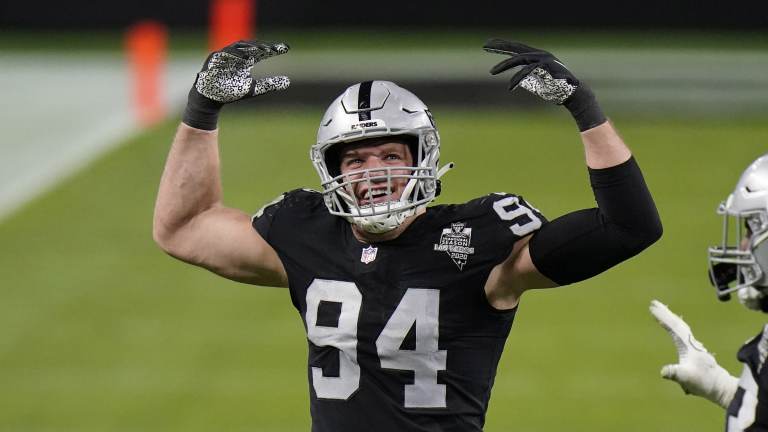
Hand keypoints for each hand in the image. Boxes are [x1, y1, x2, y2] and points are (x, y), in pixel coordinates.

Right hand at [183, 40, 290, 129]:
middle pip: (252, 46)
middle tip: (275, 48)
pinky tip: (246, 58)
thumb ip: (269, 84)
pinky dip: (235, 54)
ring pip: (240, 46)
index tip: (286, 48)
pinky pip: (225, 53)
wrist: (210, 99)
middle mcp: (237, 55)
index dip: (273, 49)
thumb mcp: (254, 89)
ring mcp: (225, 55)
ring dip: (251, 47)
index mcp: (246, 60)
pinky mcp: (215, 58)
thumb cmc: (230, 91)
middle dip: (264, 46)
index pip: (261, 52)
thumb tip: (288, 82)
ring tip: (264, 50)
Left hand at [483, 38, 605, 130]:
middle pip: (516, 48)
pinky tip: (510, 87)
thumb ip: (526, 78)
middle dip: (500, 46)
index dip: (503, 46)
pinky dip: (517, 79)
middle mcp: (540, 55)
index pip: (517, 49)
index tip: (489, 46)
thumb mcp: (535, 83)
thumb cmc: (554, 90)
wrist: (571, 94)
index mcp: (536, 57)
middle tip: (485, 46)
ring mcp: (543, 59)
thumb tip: (516, 80)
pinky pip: (527, 71)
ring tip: (492, 72)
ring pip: (519, 58)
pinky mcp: (546, 67)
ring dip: (504, 65)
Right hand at [649, 299, 737, 408]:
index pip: (674, 327)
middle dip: (665, 313)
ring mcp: (693, 345)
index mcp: (688, 345)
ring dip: (670, 317)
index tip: (653, 308)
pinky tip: (673, 327)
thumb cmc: (703, 382)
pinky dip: (675, 326)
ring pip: (680, 326)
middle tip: (654, 303)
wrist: (720, 386)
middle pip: (677, 323)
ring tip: (661, 310)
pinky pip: (682, 332)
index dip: (663, 317)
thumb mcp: (687, 378)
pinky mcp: (693, 349)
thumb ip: (675, 373)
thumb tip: (663, 371)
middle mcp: (691, 342)